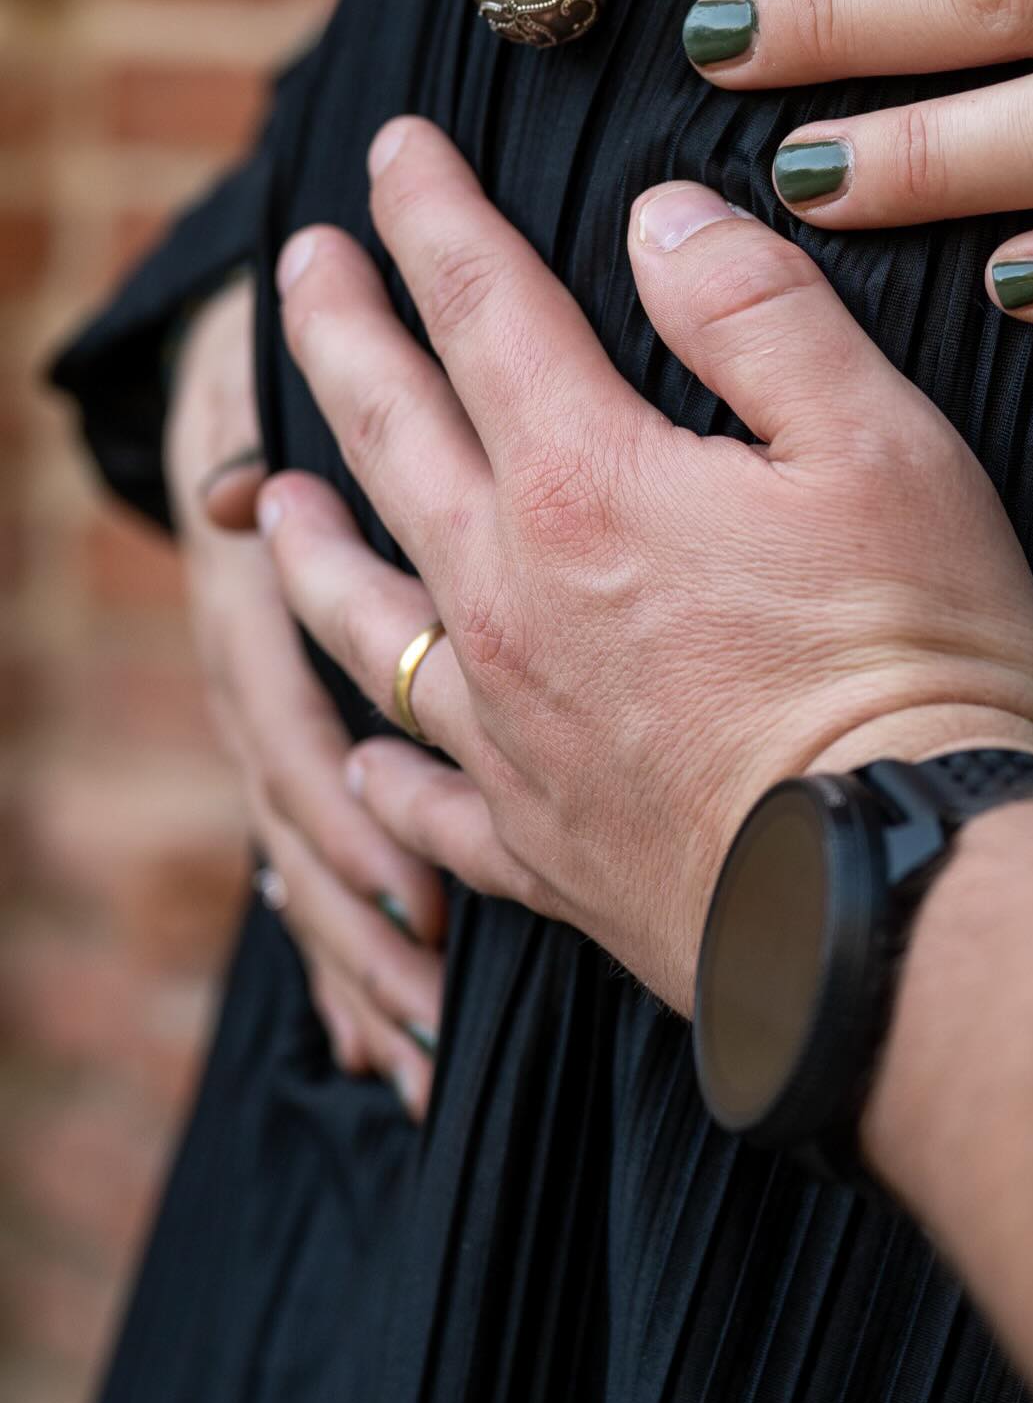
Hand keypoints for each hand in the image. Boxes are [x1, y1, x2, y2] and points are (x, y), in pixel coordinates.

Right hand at [165, 276, 445, 1111]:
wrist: (256, 344)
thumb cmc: (284, 367)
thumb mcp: (258, 392)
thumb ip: (252, 453)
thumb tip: (236, 500)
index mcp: (244, 605)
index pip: (284, 738)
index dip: (340, 822)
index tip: (418, 901)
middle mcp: (248, 674)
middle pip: (293, 828)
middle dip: (354, 932)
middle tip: (426, 1035)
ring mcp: (268, 706)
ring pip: (299, 853)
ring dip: (348, 952)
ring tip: (406, 1057)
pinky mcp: (297, 723)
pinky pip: (312, 847)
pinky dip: (341, 934)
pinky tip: (374, 1037)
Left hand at [256, 124, 1032, 1011]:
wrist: (890, 899)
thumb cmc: (909, 664)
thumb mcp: (880, 444)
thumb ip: (757, 313)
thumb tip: (659, 215)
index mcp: (588, 482)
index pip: (484, 307)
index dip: (433, 214)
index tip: (393, 149)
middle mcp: (511, 597)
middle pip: (392, 434)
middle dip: (340, 331)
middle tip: (300, 263)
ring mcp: (508, 729)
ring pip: (364, 613)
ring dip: (314, 538)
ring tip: (274, 494)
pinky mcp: (537, 846)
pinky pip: (424, 796)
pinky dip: (384, 766)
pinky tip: (370, 756)